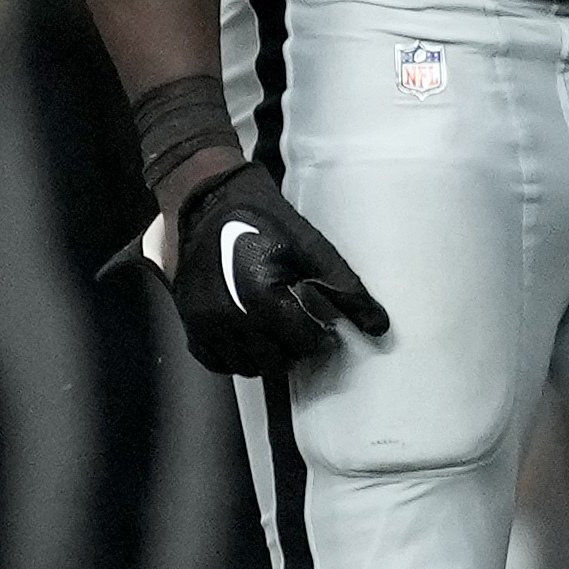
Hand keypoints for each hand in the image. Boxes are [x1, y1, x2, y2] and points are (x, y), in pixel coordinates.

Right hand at [149, 158, 384, 373]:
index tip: (319, 324)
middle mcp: (228, 317)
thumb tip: (379, 327)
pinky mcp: (189, 321)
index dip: (318, 336)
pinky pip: (215, 361)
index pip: (303, 344)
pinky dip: (234, 357)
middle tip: (298, 328)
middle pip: (275, 361)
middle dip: (293, 348)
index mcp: (261, 298)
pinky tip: (248, 337)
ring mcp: (204, 322)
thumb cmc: (265, 220)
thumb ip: (347, 290)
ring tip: (275, 332)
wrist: (212, 201)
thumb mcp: (313, 249)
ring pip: (246, 366)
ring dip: (265, 356)